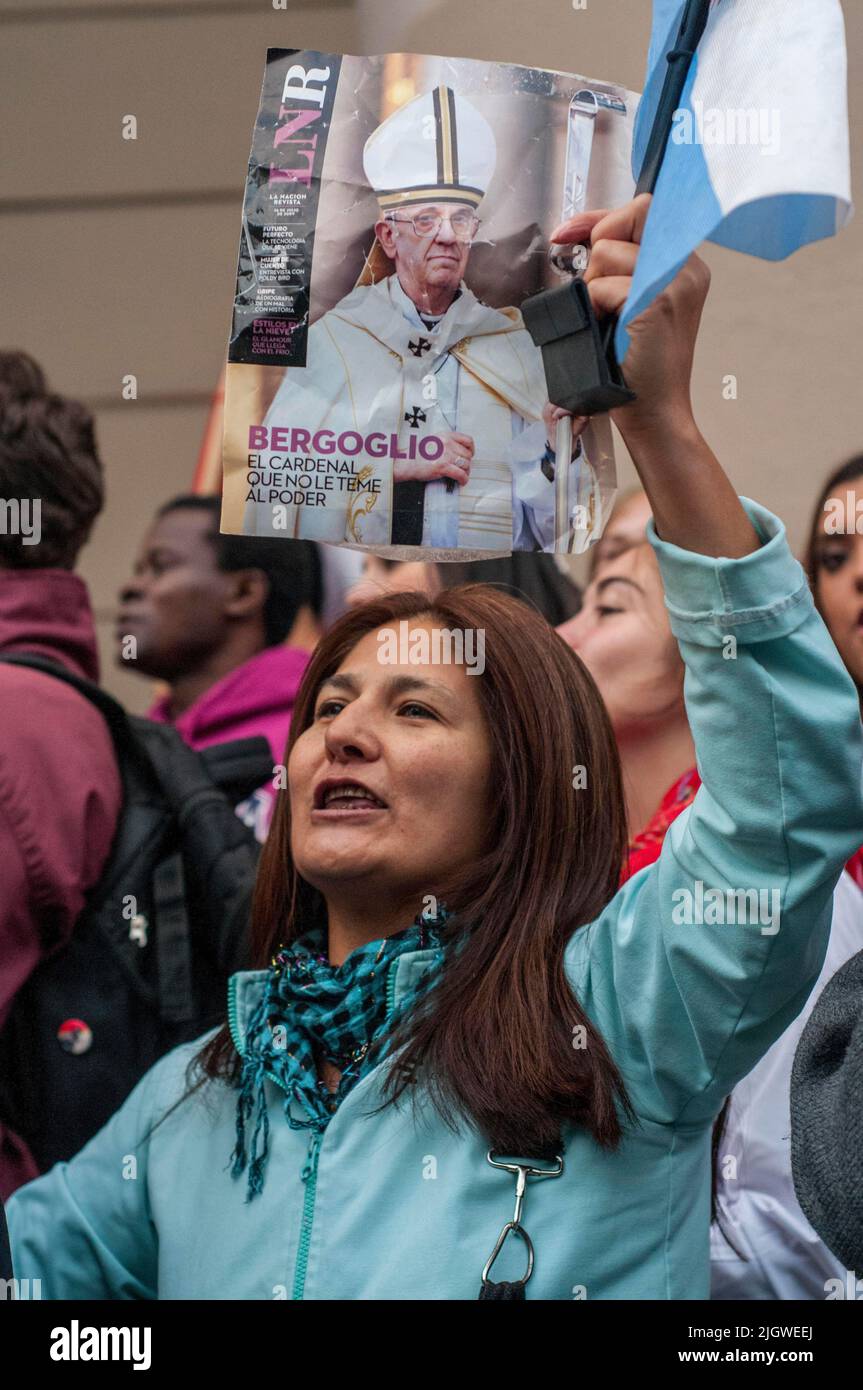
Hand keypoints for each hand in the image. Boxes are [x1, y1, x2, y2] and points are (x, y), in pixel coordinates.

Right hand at [394, 431, 473, 486]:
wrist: (406, 463)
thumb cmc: (417, 454)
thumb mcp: (434, 441)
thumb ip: (447, 443)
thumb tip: (460, 452)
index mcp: (445, 435)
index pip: (467, 440)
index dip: (471, 449)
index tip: (470, 455)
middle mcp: (447, 443)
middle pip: (467, 455)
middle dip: (467, 464)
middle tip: (463, 469)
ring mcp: (445, 455)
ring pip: (466, 465)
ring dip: (466, 472)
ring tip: (461, 476)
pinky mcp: (443, 467)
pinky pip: (461, 474)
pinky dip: (464, 480)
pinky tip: (461, 482)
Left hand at [551, 195, 757, 558]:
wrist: (654, 412)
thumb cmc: (633, 364)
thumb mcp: (627, 302)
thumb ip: (616, 266)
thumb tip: (576, 232)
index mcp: (684, 265)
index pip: (642, 210)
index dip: (600, 216)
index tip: (566, 234)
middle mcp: (687, 267)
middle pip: (631, 214)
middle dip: (597, 244)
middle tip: (596, 290)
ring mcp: (675, 283)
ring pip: (607, 250)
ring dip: (593, 285)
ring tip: (607, 319)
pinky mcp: (657, 302)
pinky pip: (604, 285)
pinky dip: (594, 307)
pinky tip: (607, 331)